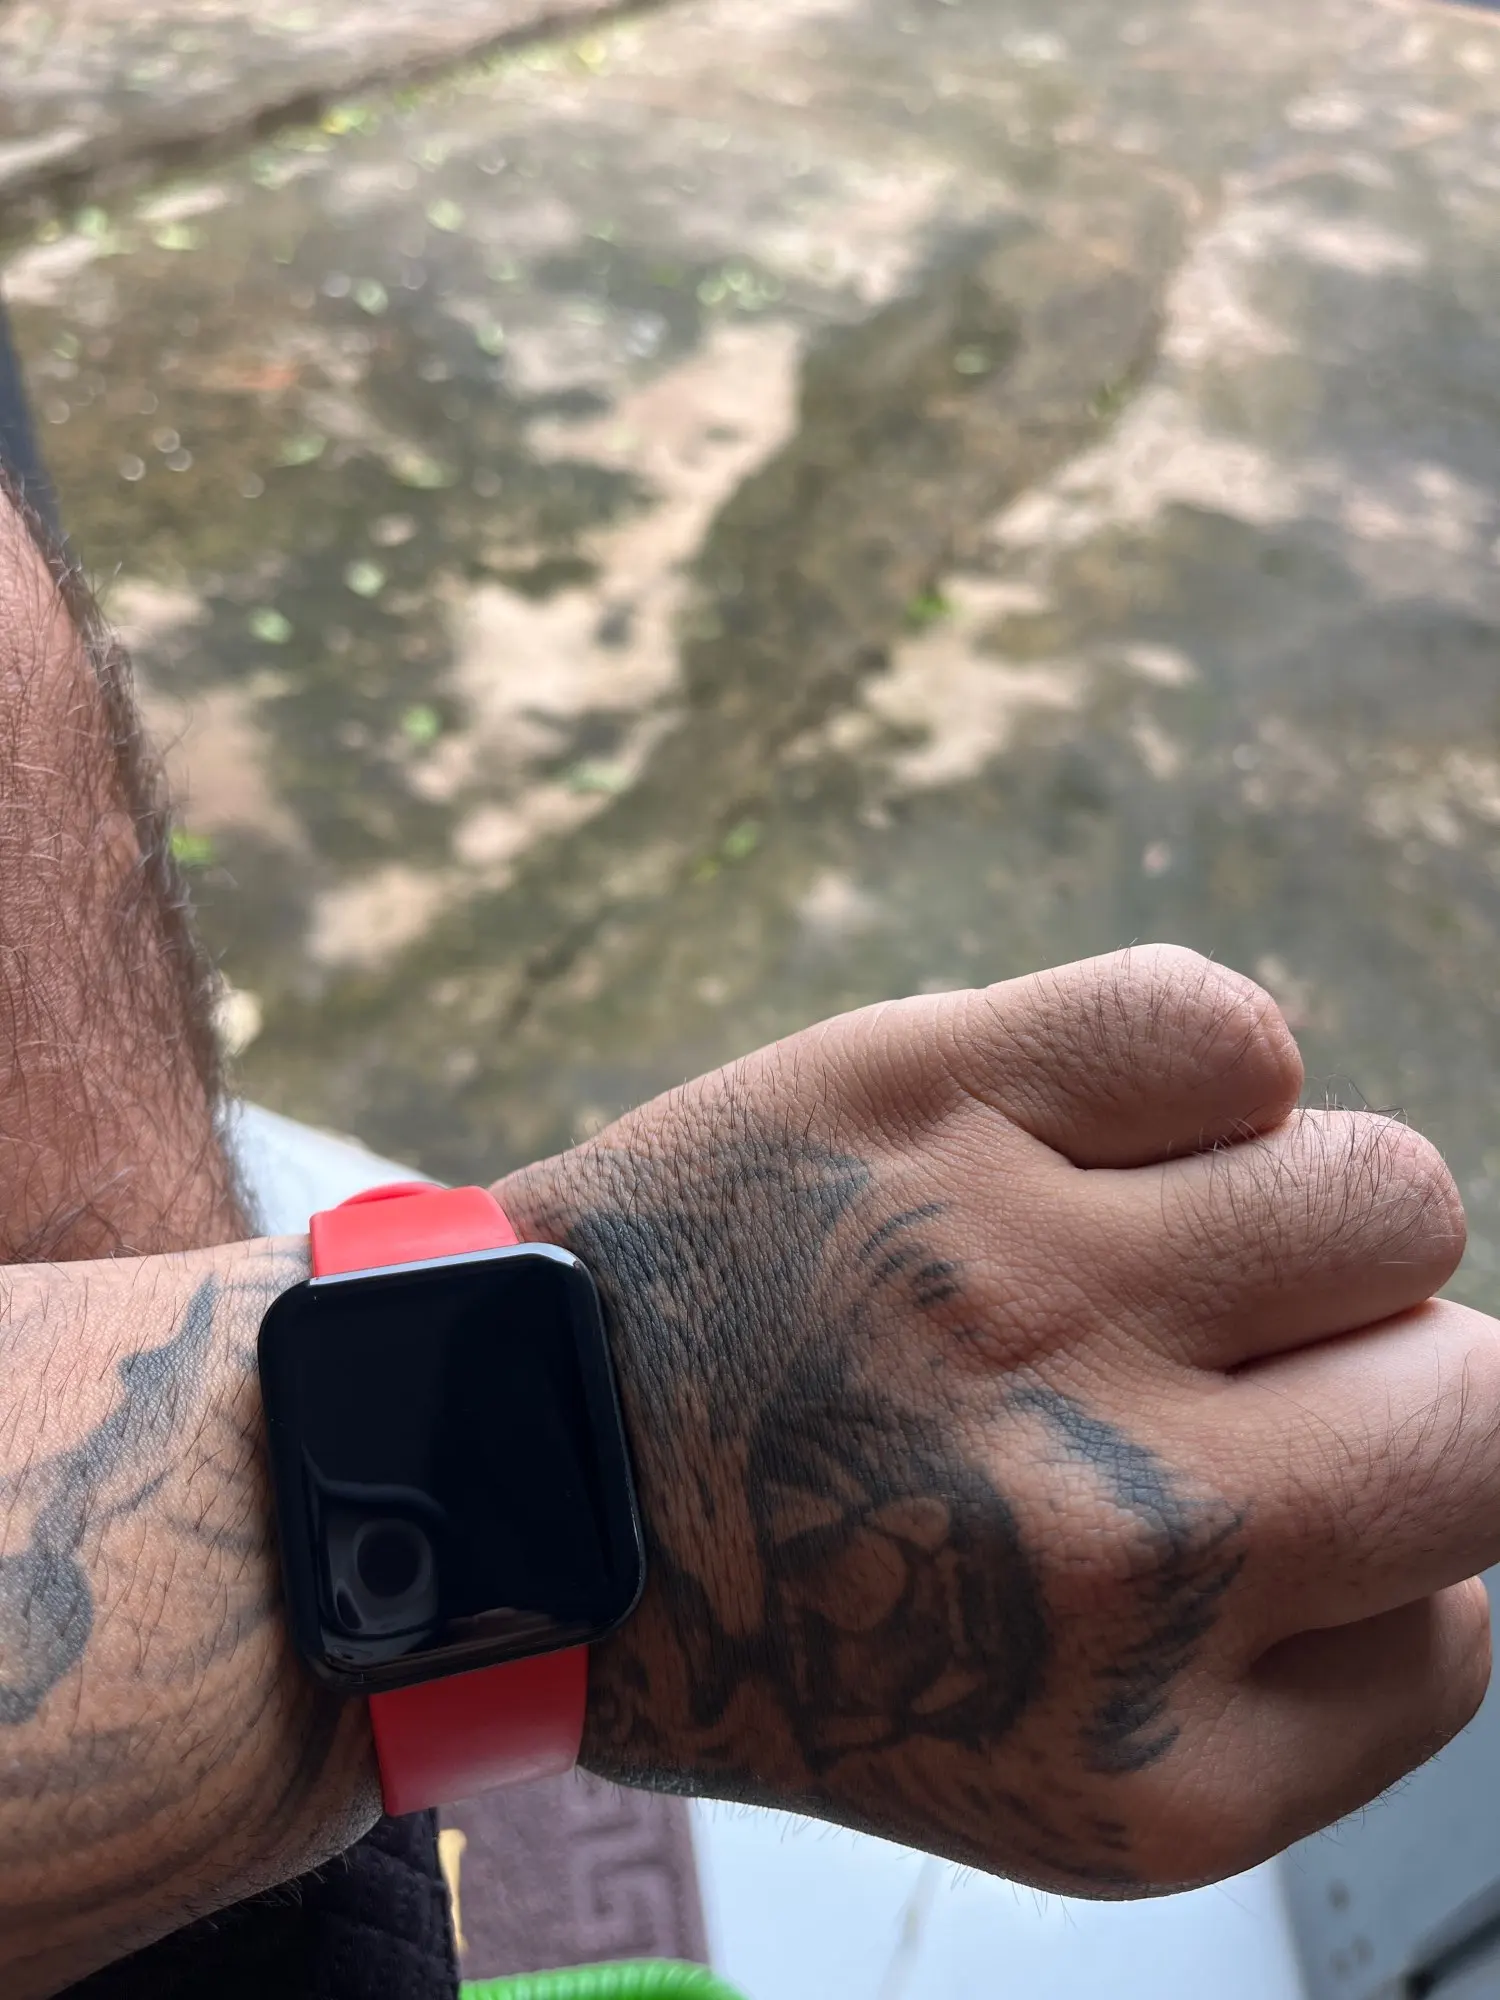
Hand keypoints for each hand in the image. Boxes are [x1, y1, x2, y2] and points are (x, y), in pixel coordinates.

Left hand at [498, 944, 1495, 1893]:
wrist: (512, 1470)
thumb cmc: (788, 1600)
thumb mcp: (1049, 1765)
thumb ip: (1288, 1664)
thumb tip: (1437, 1461)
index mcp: (1156, 1759)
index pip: (1461, 1622)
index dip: (1373, 1534)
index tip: (1257, 1485)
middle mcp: (1128, 1538)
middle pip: (1484, 1407)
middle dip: (1383, 1376)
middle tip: (1214, 1361)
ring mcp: (1030, 1294)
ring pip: (1383, 1197)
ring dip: (1292, 1218)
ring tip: (1133, 1239)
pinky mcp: (929, 1099)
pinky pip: (1223, 1031)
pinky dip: (1196, 1070)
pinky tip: (1085, 1134)